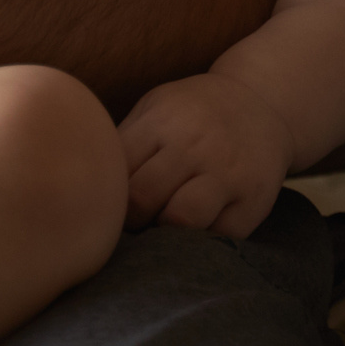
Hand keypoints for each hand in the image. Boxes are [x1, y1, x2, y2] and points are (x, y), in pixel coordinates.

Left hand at [118, 72, 295, 239]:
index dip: (104, 198)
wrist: (261, 101)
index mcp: (162, 122)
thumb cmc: (191, 114)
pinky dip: (200, 244)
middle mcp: (195, 146)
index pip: (117, 172)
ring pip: (182, 220)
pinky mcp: (255, 201)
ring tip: (163, 229)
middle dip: (129, 221)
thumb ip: (123, 144)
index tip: (108, 205)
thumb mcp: (155, 109)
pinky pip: (218, 238)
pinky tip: (194, 232)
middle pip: (142, 198)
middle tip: (133, 223)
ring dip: (164, 235)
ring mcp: (228, 174)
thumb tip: (83, 188)